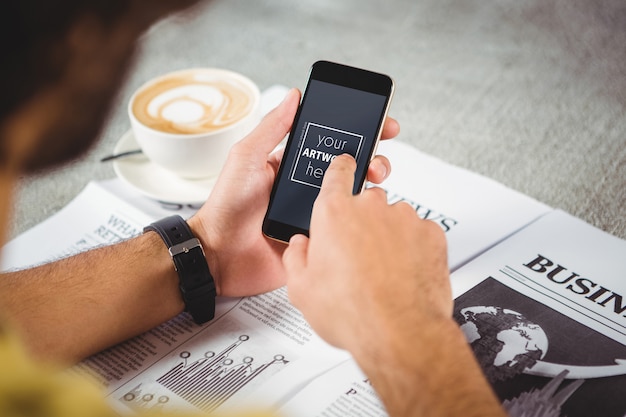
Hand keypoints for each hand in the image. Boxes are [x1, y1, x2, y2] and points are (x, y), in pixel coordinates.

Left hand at [188, 89, 399, 296]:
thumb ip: (272, 128)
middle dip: (374, 159)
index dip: (360, 132)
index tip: (381, 123)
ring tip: (372, 184)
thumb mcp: (247, 157)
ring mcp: (317, 214)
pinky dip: (360, 221)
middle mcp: (309, 189)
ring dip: (371, 188)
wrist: (220, 254)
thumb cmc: (227, 206)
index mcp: (295, 166)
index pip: (333, 144)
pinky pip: (347, 229)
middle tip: (378, 159)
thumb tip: (295, 96)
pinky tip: (365, 215)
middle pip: (352, 170)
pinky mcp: (320, 240)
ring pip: (355, 198)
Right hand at [283, 154, 450, 351]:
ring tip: (382, 271)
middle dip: (361, 223)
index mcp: (334, 213)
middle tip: (357, 256)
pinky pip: (419, 233)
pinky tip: (403, 273)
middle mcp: (370, 208)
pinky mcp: (431, 233)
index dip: (340, 168)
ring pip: (394, 219)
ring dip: (388, 236)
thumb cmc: (353, 312)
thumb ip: (296, 257)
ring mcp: (404, 218)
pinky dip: (413, 247)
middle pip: (366, 202)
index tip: (344, 166)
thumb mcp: (302, 289)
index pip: (338, 172)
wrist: (400, 333)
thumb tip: (299, 246)